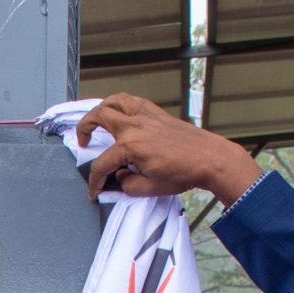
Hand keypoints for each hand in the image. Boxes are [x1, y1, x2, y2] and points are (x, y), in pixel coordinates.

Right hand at [75, 95, 260, 203]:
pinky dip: (122, 104)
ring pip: (115, 100)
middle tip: (83, 141)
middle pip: (99, 116)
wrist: (210, 159)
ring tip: (97, 119)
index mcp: (130, 146)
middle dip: (84, 128)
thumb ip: (127, 184)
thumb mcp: (149, 189)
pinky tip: (123, 113)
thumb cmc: (184, 173)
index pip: (102, 164)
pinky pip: (133, 101)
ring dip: (101, 107)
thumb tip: (120, 178)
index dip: (95, 181)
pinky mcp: (158, 113)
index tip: (94, 191)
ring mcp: (146, 116)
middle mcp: (134, 126)